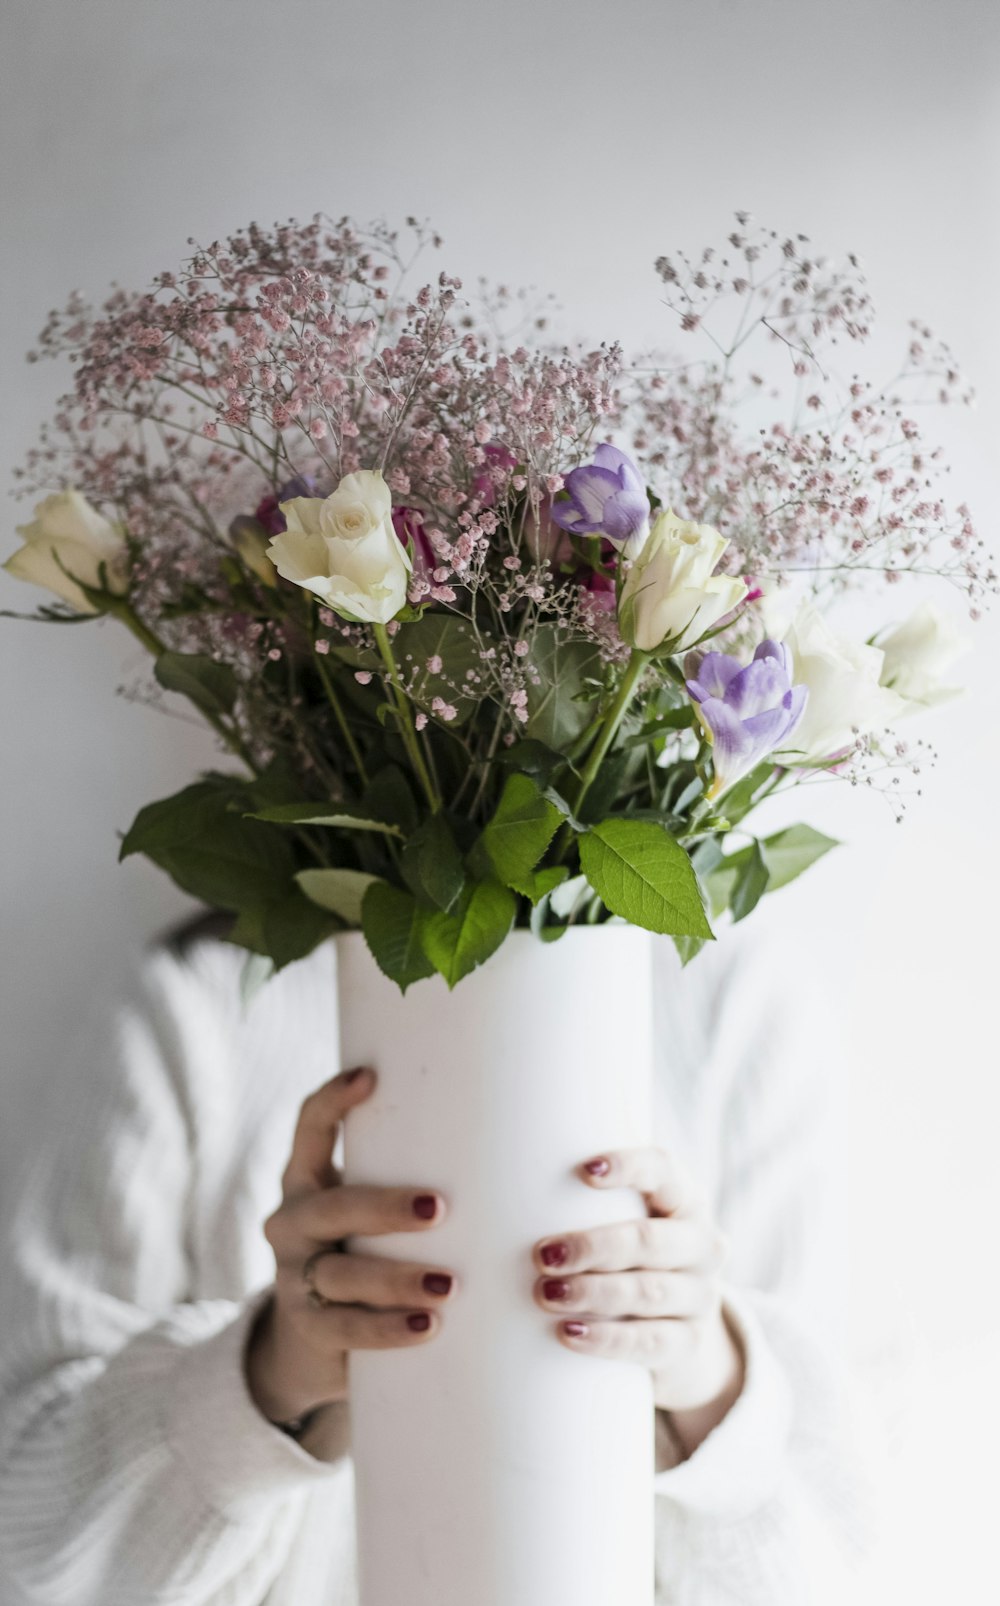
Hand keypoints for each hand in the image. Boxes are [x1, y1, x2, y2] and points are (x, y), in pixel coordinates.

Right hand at [246, 1066, 455, 1426]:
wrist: (317, 1338)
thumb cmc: (369, 1249)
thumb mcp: (372, 1209)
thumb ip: (412, 1177)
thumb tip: (514, 1138)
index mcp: (307, 1179)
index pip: (309, 1128)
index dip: (332, 1101)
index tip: (370, 1076)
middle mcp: (293, 1222)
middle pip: (333, 1208)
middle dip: (384, 1208)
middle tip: (438, 1209)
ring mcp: (294, 1276)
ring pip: (341, 1274)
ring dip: (395, 1279)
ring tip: (448, 1286)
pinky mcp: (308, 1328)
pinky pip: (345, 1328)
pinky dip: (387, 1328)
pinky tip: (427, 1325)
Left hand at [532, 1147, 743, 1448]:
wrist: (680, 1330)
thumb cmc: (632, 1257)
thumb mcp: (627, 1221)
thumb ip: (584, 1201)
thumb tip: (494, 1176)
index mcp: (685, 1199)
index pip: (664, 1170)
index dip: (629, 1167)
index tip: (583, 1171)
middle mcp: (703, 1244)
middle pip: (650, 1240)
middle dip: (594, 1246)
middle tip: (542, 1254)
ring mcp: (701, 1296)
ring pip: (648, 1292)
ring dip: (594, 1293)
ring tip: (545, 1294)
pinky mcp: (689, 1342)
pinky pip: (649, 1342)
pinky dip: (607, 1340)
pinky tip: (569, 1334)